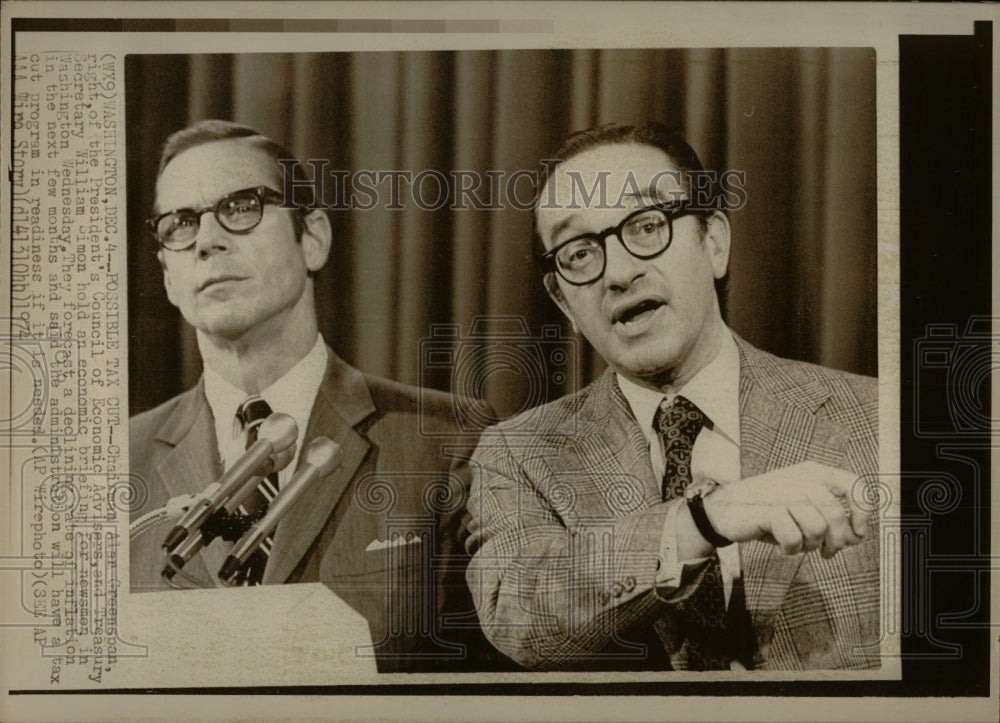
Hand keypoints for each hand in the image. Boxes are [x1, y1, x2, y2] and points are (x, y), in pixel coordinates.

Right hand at [702, 461, 869, 556]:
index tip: (857, 533)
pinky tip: (782, 545)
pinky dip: (790, 548)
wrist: (726, 508)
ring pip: (817, 528)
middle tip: (828, 552)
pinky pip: (793, 538)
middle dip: (836, 541)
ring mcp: (783, 492)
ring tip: (800, 544)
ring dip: (810, 545)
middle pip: (836, 515)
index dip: (862, 512)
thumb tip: (855, 537)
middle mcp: (801, 478)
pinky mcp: (767, 510)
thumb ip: (831, 515)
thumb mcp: (805, 506)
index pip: (854, 485)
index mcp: (814, 473)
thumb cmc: (771, 510)